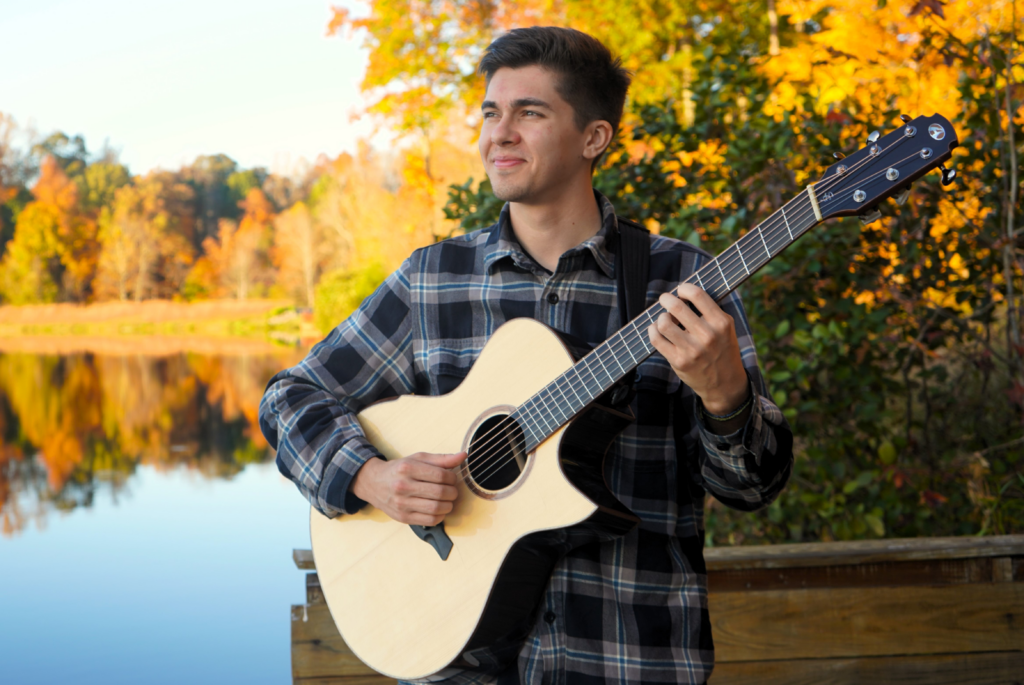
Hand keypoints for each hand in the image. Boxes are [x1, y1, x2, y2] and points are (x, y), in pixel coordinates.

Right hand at [351, 451, 466, 525]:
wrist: (374, 483)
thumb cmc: (399, 470)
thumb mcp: (418, 459)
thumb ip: (441, 459)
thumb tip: (463, 456)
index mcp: (408, 468)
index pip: (440, 475)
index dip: (452, 478)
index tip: (452, 479)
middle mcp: (403, 486)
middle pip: (440, 492)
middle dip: (453, 492)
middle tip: (452, 490)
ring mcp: (402, 504)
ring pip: (436, 508)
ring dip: (448, 505)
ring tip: (447, 500)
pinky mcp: (403, 517)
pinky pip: (430, 520)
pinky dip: (440, 516)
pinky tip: (438, 509)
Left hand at [648, 283, 749, 414]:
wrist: (724, 383)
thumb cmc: (722, 349)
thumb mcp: (726, 328)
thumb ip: (710, 311)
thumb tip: (684, 291)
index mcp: (721, 323)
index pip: (697, 295)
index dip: (684, 288)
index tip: (681, 290)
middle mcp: (707, 336)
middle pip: (676, 307)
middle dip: (666, 299)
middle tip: (665, 299)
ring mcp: (692, 350)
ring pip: (664, 323)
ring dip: (661, 317)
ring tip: (665, 319)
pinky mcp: (679, 361)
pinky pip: (657, 339)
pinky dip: (652, 330)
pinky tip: (657, 329)